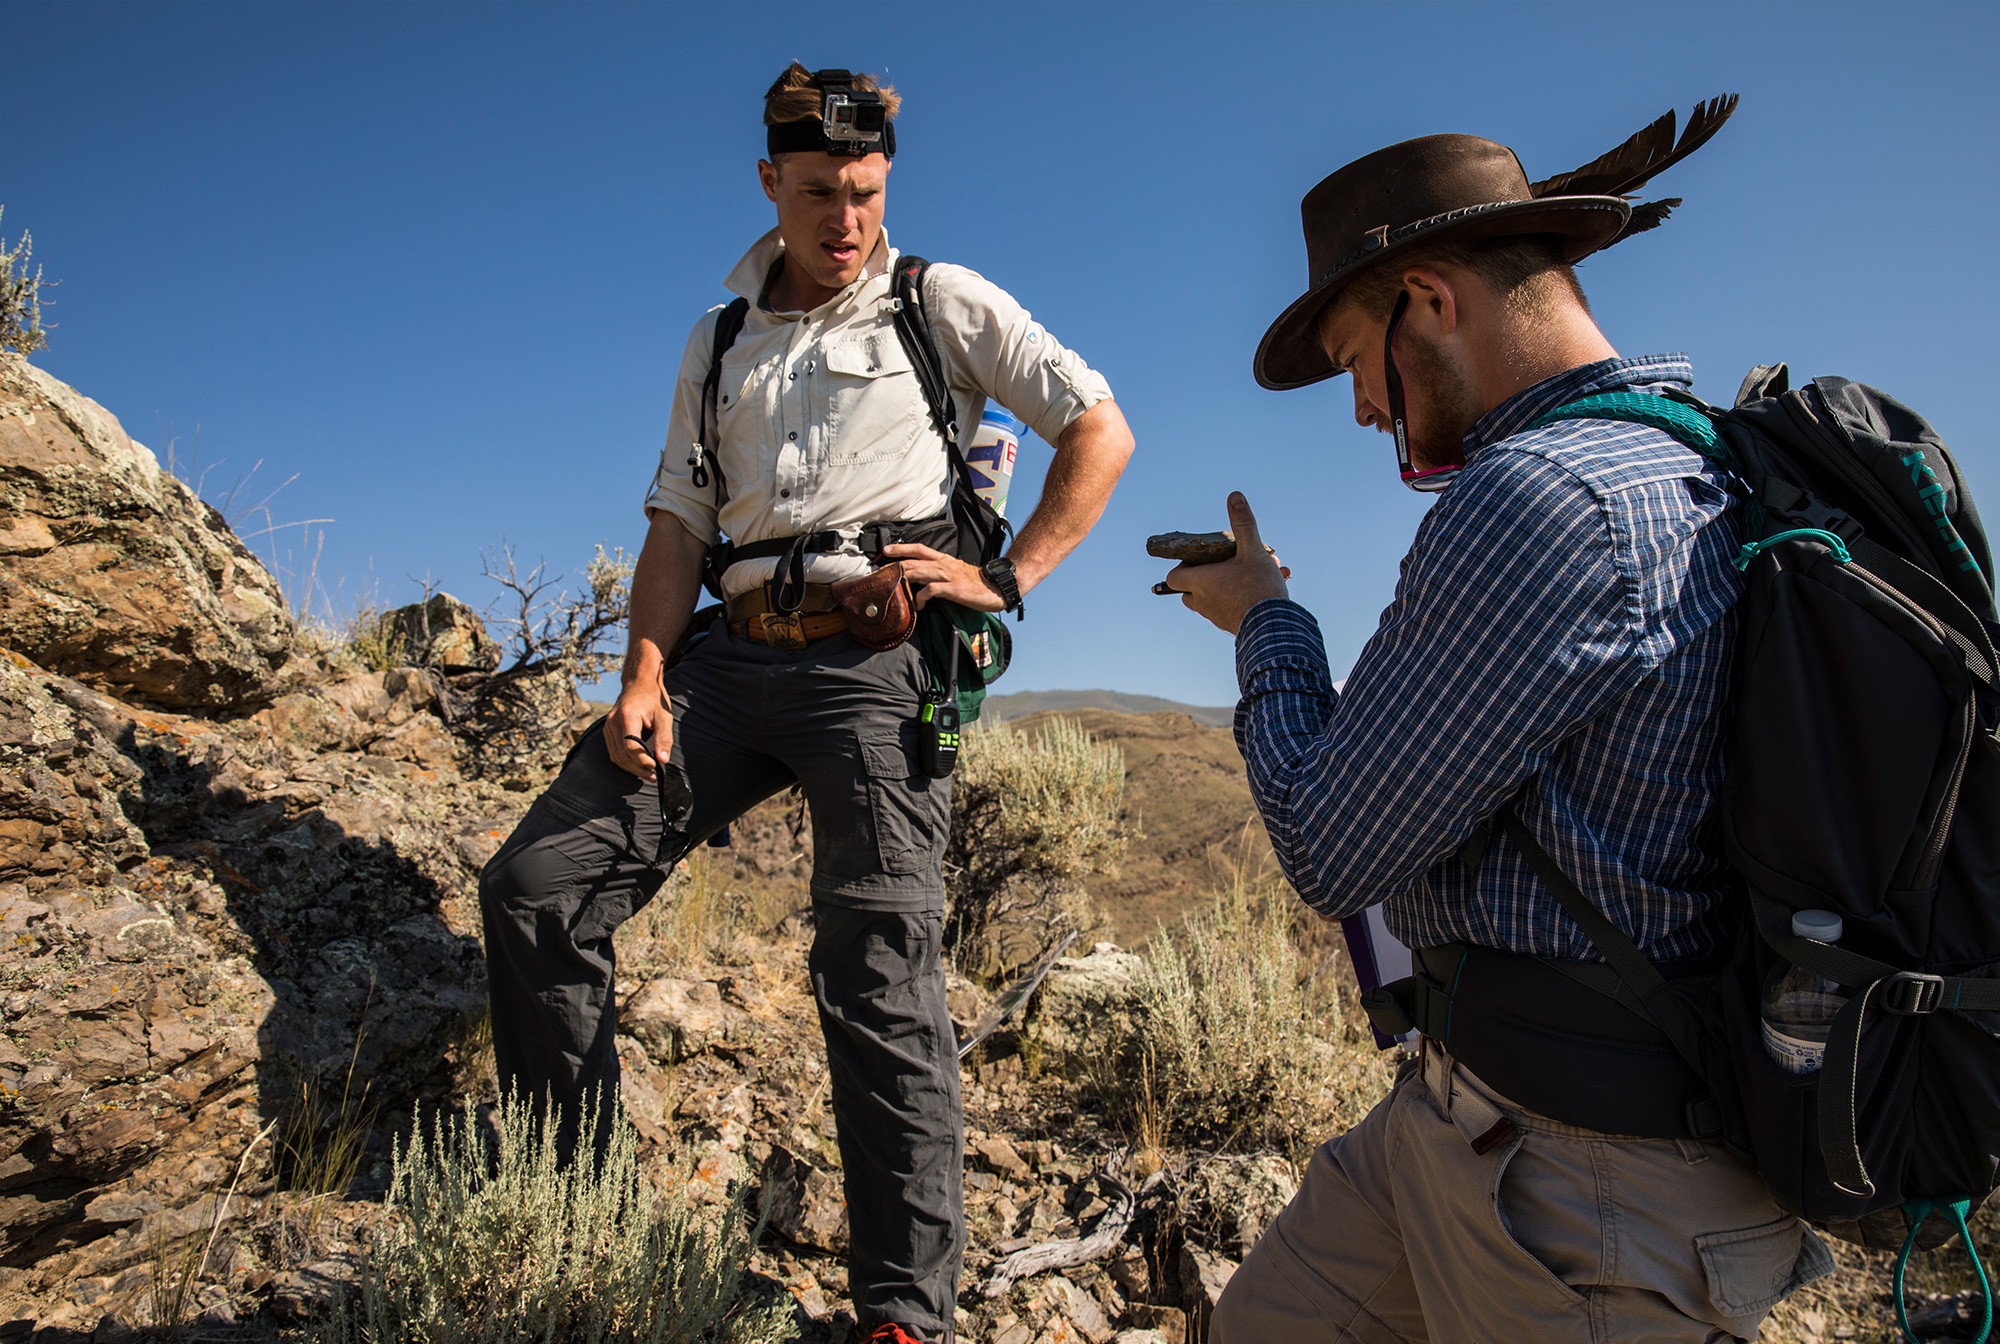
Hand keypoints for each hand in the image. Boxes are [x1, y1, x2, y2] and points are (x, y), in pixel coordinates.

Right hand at [605, 674, 672, 780]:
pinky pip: (613, 752)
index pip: (631, 746)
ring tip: (646, 774)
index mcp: (627, 716)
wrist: (638, 683)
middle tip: (653, 776)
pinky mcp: (607, 730)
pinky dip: (624, 762)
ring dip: (631, 768)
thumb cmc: (652, 698)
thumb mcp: (663, 716)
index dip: (643, 760)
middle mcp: (613, 722)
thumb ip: (664, 738)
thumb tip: (663, 760)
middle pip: (622, 754)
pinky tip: (636, 766)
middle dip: (638, 768)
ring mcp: (608, 726)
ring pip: (615, 756)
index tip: (656, 766)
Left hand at [880, 543, 1007, 611]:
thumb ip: (938, 574)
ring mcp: (949, 576)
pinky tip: (918, 605)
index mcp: (944, 560)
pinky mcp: (954, 588)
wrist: (997, 587)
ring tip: (893, 587)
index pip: (919, 548)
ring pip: (919, 572)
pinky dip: (921, 597)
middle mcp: (944, 565)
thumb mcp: (955, 574)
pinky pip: (931, 590)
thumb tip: (920, 580)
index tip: (886, 551)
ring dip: (904, 578)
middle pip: (914, 560)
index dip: (902, 548)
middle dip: (895, 565)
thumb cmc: (976, 584)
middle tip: (879, 572)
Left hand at [1164, 492, 1291, 634]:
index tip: (1201, 557)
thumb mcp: (1252, 550)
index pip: (1173, 577)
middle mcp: (1203, 602)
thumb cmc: (1258, 587)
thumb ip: (1243, 524)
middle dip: (1204, 577)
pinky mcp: (1231, 625)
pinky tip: (1269, 585)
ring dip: (1228, 585)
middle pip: (1188, 591)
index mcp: (1201, 582)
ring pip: (1211, 600)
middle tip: (1225, 565)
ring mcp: (1216, 616)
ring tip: (1256, 571)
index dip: (1183, 566)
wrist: (1273, 627)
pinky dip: (1242, 598)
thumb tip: (1234, 497)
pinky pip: (1230, 609)